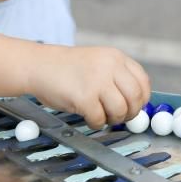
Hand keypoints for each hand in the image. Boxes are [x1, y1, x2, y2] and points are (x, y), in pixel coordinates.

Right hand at [30, 46, 150, 127]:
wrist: (38, 65)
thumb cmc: (67, 69)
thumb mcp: (98, 63)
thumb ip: (117, 77)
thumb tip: (136, 103)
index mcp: (116, 57)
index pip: (142, 81)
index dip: (142, 99)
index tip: (135, 107)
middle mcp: (110, 67)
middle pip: (135, 97)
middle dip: (131, 112)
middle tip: (120, 117)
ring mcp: (97, 82)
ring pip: (120, 110)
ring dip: (114, 119)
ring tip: (103, 117)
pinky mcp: (84, 98)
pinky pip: (99, 119)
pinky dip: (96, 123)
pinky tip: (89, 119)